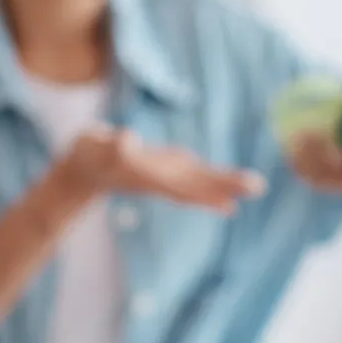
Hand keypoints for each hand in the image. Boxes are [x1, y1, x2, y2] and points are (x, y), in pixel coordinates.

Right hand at [54, 125, 264, 214]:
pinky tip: (230, 203)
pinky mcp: (165, 175)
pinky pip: (193, 186)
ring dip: (226, 187)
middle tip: (258, 186)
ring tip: (256, 188)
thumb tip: (128, 139)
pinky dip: (211, 192)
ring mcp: (163, 178)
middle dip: (226, 185)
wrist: (83, 171)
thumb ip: (111, 144)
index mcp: (145, 173)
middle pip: (197, 184)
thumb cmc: (88, 153)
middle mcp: (160, 179)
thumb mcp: (94, 144)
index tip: (227, 195)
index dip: (203, 186)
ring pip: (199, 185)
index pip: (180, 180)